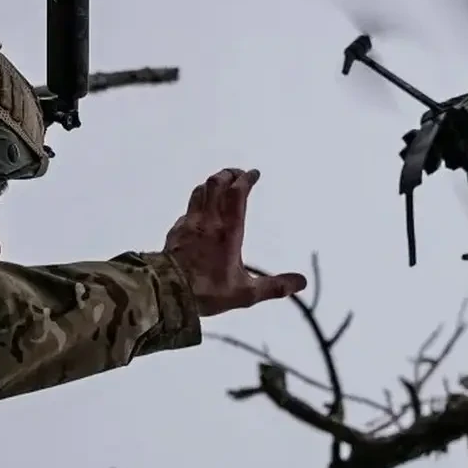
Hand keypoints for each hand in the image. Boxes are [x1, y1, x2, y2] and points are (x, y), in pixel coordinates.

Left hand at [164, 168, 306, 316]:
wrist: (166, 293)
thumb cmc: (207, 292)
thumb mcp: (245, 293)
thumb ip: (274, 287)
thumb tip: (301, 282)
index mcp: (228, 230)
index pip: (238, 193)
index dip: (246, 179)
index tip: (254, 174)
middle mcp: (208, 221)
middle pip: (216, 183)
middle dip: (229, 174)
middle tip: (238, 174)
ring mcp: (189, 224)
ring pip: (200, 191)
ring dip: (211, 184)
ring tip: (220, 185)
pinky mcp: (175, 232)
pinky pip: (188, 210)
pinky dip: (197, 204)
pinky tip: (199, 213)